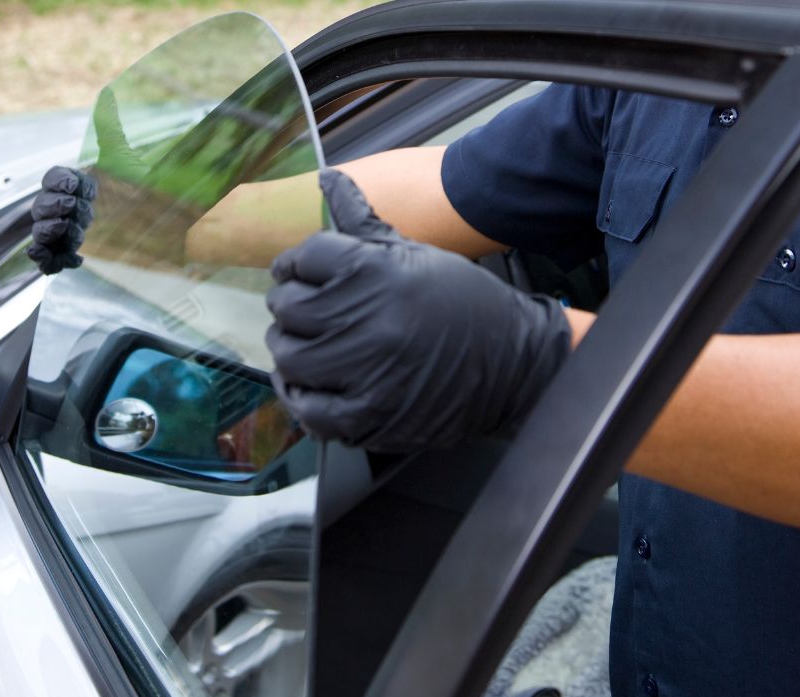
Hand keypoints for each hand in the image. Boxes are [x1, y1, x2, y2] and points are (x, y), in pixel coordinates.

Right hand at [26, 87, 144, 274]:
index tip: (78, 185)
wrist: (151, 220)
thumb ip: (110, 129)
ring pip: (41, 231)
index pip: (53, 178)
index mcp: (72, 182)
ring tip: (73, 232)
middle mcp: (64, 205)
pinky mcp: (69, 251)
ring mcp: (64, 229)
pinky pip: (46, 256)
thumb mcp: (123, 158)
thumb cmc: (134, 188)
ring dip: (51, 232)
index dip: (60, 182)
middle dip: (54, 208)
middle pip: (41, 206)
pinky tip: (63, 260)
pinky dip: (48, 260)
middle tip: (76, 209)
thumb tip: (108, 92)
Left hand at [266, 169, 572, 451]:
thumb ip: (363, 221)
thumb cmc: (461, 304)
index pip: (302, 258)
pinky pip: (308, 410)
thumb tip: (328, 179)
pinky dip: (302, 399)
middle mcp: (365, 318)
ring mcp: (365, 370)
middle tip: (306, 315)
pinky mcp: (369, 415)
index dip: (295, 266)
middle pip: (287, 308)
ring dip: (293, 353)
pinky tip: (315, 387)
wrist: (512, 363)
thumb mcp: (415, 254)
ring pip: (289, 357)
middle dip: (291, 308)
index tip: (300, 276)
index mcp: (374, 270)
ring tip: (312, 349)